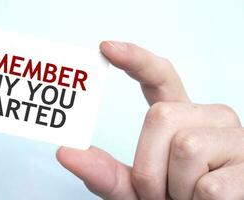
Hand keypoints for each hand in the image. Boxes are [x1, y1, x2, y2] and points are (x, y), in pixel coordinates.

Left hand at [56, 41, 243, 199]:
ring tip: (187, 198)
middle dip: (148, 167)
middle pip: (160, 116)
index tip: (106, 48)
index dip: (136, 60)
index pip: (160, 78)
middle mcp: (210, 118)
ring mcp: (236, 139)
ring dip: (174, 190)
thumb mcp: (133, 189)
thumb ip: (104, 172)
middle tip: (161, 193)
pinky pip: (209, 185)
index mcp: (181, 120)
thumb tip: (65, 153)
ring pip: (185, 148)